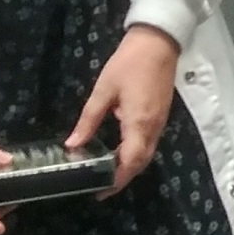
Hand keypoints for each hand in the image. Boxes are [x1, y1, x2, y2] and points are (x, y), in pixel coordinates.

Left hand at [69, 24, 181, 190]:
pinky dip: (136, 153)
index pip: (130, 162)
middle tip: (100, 186)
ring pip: (146, 153)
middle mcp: (153, 127)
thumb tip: (72, 145)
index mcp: (138, 123)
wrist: (158, 42)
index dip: (116, 180)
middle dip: (123, 178)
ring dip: (129, 166)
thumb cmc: (129, 64)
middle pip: (140, 162)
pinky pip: (149, 142)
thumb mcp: (103, 91)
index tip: (100, 192)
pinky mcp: (161, 115)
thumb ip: (88, 120)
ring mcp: (160, 122)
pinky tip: (120, 151)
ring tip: (107, 172)